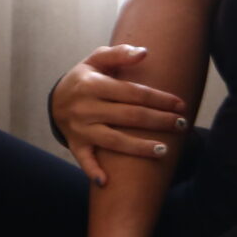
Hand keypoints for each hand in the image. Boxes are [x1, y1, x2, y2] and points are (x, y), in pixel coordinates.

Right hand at [52, 45, 188, 185]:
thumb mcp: (96, 60)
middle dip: (159, 121)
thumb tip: (144, 53)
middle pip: (130, 117)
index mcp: (94, 85)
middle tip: (182, 125)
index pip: (134, 93)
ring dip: (139, 148)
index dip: (159, 99)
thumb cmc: (85, 78)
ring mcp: (81, 128)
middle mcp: (87, 108)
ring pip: (114, 141)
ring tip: (165, 151)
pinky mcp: (76, 144)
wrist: (55, 99)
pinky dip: (93, 171)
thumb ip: (120, 54)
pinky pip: (85, 160)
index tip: (180, 104)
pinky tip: (107, 183)